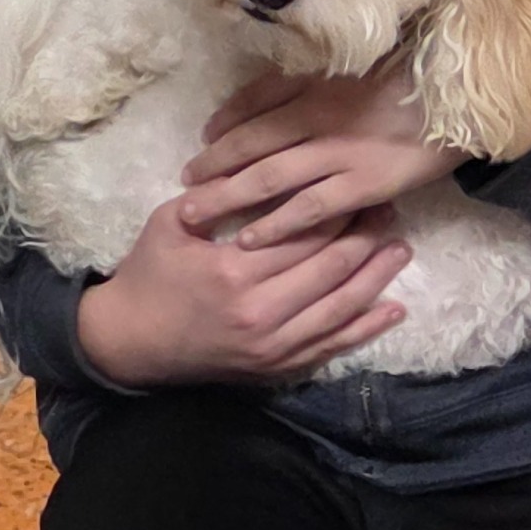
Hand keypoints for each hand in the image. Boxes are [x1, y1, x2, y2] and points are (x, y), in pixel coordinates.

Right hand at [75, 197, 411, 387]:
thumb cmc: (149, 275)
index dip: (338, 210)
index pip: (304, 235)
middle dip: (367, 237)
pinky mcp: (275, 368)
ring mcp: (272, 346)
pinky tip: (393, 309)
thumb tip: (259, 162)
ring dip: (376, 278)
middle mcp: (261, 312)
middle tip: (390, 211)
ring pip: (340, 309)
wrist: (128, 343)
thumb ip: (215, 195)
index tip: (360, 188)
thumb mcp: (170, 224)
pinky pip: (330, 348)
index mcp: (234, 271)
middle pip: (332, 269)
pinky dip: (365, 329)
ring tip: (402, 249)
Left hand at [179, 61, 464, 247]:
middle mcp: (319, 117)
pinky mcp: (364, 185)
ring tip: (197, 214)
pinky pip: (310, 208)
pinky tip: (250, 238)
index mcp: (318, 84)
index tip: (201, 143)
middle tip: (183, 186)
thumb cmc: (413, 78)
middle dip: (211, 167)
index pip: (253, 105)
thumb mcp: (359, 64)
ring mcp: (340, 153)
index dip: (222, 126)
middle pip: (249, 144)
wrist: (465, 100)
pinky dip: (276, 223)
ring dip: (228, 197)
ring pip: (269, 177)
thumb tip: (266, 92)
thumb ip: (314, 77)